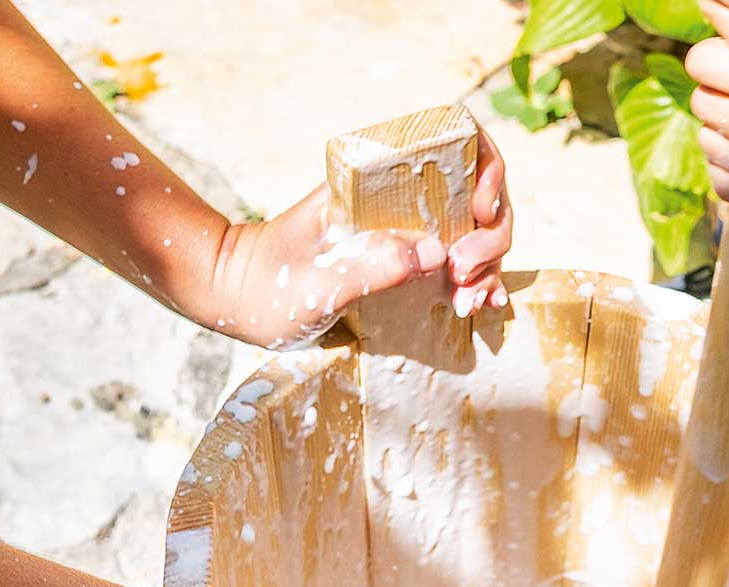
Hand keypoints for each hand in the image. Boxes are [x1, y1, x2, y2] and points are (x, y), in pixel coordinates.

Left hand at [200, 126, 514, 350]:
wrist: (238, 299)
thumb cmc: (265, 284)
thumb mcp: (313, 282)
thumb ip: (370, 266)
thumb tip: (435, 252)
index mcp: (376, 177)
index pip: (455, 141)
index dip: (486, 168)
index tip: (480, 210)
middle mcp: (400, 195)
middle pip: (478, 191)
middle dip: (490, 234)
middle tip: (464, 275)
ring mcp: (407, 228)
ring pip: (476, 230)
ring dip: (489, 264)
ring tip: (468, 301)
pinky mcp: (407, 260)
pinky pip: (459, 262)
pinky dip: (480, 281)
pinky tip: (482, 304)